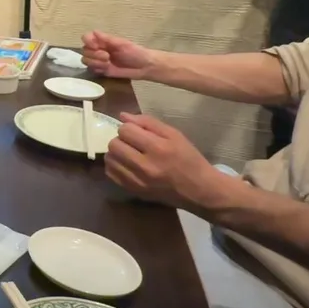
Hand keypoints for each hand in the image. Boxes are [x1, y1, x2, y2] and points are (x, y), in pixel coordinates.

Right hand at [81, 31, 155, 79]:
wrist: (144, 67)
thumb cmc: (136, 52)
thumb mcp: (122, 44)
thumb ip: (107, 39)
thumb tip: (94, 32)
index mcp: (103, 41)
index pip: (86, 37)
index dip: (88, 41)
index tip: (96, 46)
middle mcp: (98, 49)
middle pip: (84, 50)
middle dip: (94, 54)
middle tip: (107, 57)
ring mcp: (99, 60)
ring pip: (85, 60)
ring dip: (95, 62)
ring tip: (108, 64)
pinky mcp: (101, 70)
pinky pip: (91, 70)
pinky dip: (97, 69)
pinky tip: (106, 69)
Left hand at [105, 113, 241, 214]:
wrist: (198, 190)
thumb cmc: (189, 159)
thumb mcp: (175, 135)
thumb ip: (148, 123)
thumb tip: (123, 116)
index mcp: (158, 148)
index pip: (125, 130)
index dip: (129, 128)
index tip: (138, 132)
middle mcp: (145, 166)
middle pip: (114, 145)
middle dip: (121, 139)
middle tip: (133, 143)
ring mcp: (137, 181)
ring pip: (110, 160)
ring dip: (117, 153)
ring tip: (129, 153)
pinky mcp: (133, 191)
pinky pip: (111, 174)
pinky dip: (115, 166)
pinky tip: (127, 165)